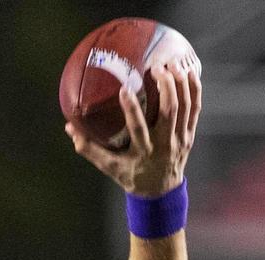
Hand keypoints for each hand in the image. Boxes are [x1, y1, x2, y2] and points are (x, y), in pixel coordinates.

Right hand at [66, 57, 200, 196]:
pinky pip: (195, 108)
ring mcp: (179, 139)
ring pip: (184, 106)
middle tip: (156, 67)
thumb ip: (89, 148)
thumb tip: (69, 127)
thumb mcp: (109, 167)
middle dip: (165, 86)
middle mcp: (164, 144)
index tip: (124, 88)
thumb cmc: (131, 176)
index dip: (132, 109)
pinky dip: (194, 89)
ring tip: (172, 63)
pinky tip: (188, 71)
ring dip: (180, 82)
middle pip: (169, 111)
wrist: (160, 192)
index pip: (138, 128)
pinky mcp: (189, 135)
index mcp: (144, 151)